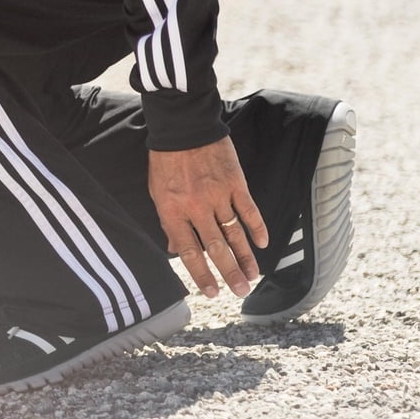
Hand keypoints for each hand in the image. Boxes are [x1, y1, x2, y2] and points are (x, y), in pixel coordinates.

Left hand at [148, 136, 268, 298]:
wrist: (183, 125)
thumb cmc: (166, 159)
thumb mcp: (157, 192)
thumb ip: (167, 222)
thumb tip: (174, 250)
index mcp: (173, 211)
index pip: (189, 252)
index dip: (202, 275)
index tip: (212, 293)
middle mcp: (197, 207)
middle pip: (216, 248)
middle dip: (230, 273)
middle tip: (240, 292)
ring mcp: (218, 195)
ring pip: (235, 233)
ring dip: (245, 257)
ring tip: (253, 276)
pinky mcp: (235, 182)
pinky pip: (249, 210)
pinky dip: (257, 228)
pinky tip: (262, 243)